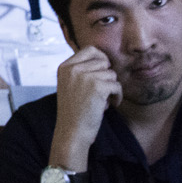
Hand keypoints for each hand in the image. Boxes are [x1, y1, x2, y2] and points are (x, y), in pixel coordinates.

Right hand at [53, 47, 121, 163]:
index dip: (101, 59)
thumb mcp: (70, 85)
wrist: (72, 133)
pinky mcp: (97, 87)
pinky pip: (117, 86)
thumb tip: (106, 60)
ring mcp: (85, 77)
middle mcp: (73, 69)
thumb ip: (82, 71)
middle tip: (101, 92)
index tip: (102, 73)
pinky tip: (109, 106)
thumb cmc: (74, 112)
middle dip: (106, 77)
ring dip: (111, 88)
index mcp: (65, 67)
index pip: (90, 49)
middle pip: (104, 62)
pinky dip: (117, 97)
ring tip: (103, 101)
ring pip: (112, 74)